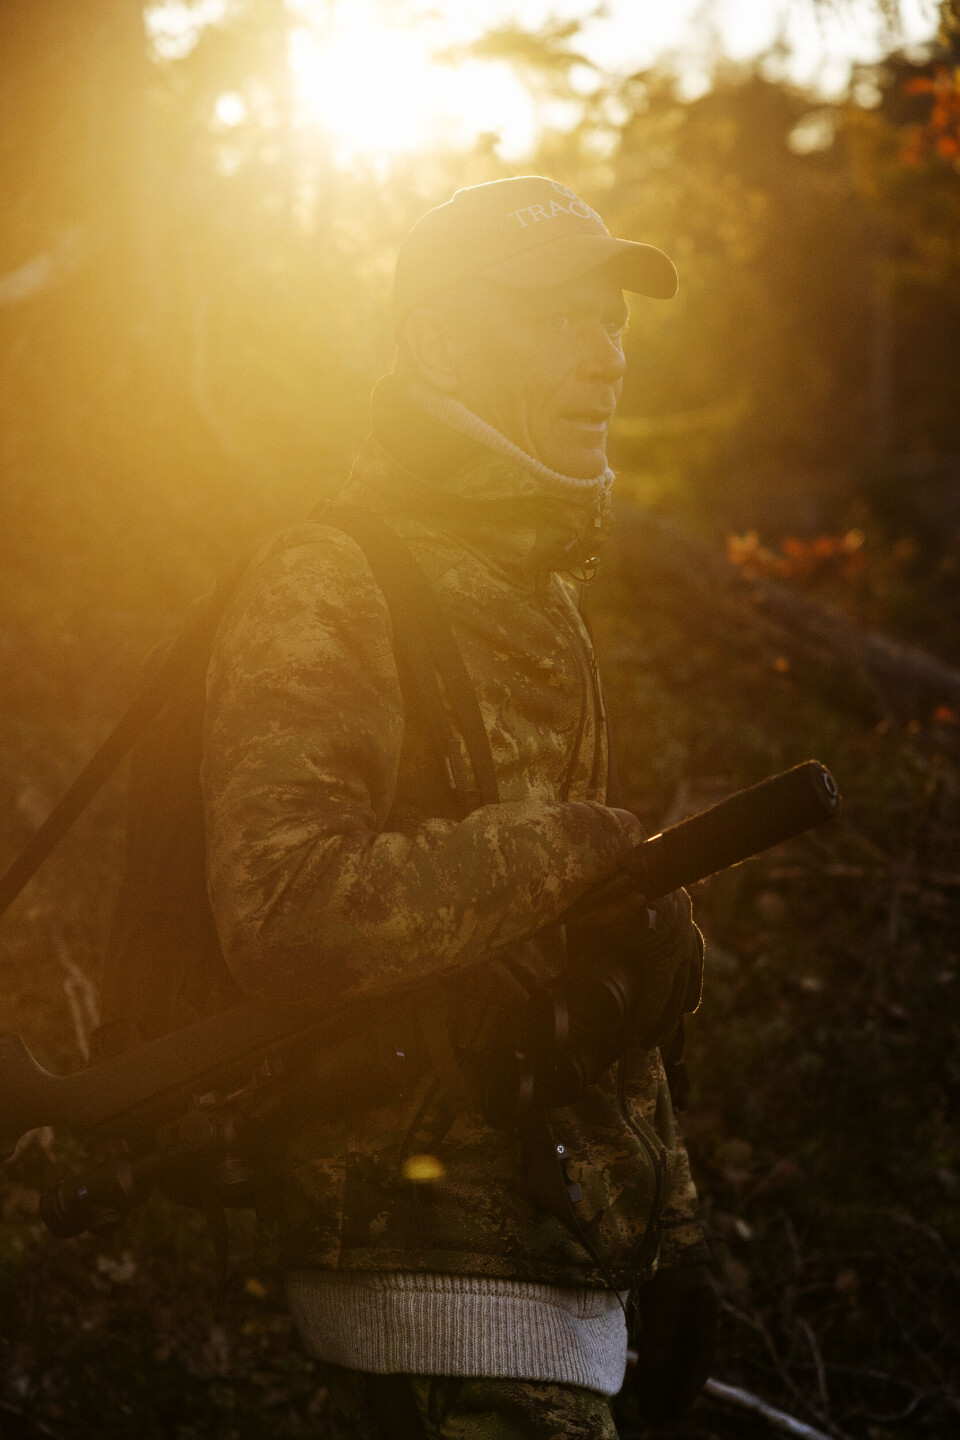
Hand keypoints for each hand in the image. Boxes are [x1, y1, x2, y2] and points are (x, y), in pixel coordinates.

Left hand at [567, 887, 702, 1052]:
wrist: (648, 859)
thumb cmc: (617, 889)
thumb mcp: (595, 919)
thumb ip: (583, 941)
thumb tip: (559, 961)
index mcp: (659, 955)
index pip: (653, 1000)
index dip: (642, 1024)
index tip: (631, 1043)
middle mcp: (679, 950)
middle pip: (674, 998)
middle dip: (660, 1025)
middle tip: (645, 1046)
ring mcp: (687, 938)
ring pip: (688, 982)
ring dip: (678, 1008)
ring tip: (670, 1031)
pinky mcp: (689, 926)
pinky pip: (696, 960)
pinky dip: (693, 983)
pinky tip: (690, 1003)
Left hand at [626, 1261, 717, 1424]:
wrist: (656, 1218)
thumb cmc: (664, 1253)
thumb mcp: (665, 1294)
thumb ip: (662, 1332)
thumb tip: (657, 1373)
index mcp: (705, 1310)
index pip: (698, 1361)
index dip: (686, 1391)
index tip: (671, 1416)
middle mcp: (697, 1313)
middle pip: (687, 1363)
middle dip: (673, 1394)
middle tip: (657, 1421)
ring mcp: (682, 1308)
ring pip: (675, 1355)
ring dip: (663, 1382)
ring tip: (647, 1409)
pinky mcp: (665, 1303)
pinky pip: (663, 1342)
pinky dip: (656, 1363)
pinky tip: (643, 1380)